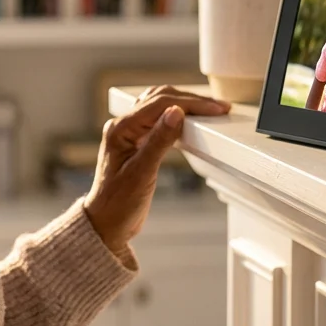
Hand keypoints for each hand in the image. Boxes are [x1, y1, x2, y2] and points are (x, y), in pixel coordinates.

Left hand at [83, 86, 229, 255]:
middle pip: (160, 99)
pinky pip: (158, 120)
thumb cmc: (117, 205)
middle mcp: (123, 127)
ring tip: (208, 110)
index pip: (160, 104)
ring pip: (159, 106)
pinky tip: (189, 121)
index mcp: (120, 129)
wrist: (107, 225)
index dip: (191, 104)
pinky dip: (176, 117)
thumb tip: (176, 113)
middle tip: (218, 107)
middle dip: (191, 100)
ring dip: (184, 104)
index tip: (214, 109)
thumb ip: (159, 142)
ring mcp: (129, 134)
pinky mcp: (137, 143)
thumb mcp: (142, 174)